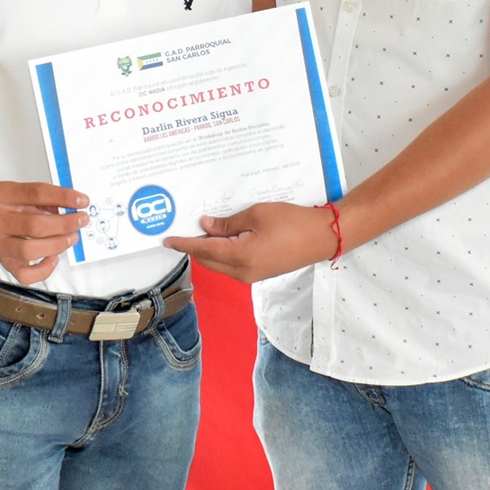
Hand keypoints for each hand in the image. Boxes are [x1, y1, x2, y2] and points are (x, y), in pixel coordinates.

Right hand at [0, 181, 88, 285]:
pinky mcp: (3, 261)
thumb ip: (43, 198)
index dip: (63, 197)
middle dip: (64, 224)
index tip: (82, 201)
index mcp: (2, 196)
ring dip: (57, 245)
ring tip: (72, 237)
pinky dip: (43, 270)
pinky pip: (24, 275)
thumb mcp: (18, 190)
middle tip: (82, 220)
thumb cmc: (2, 203)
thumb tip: (71, 208)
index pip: (37, 194)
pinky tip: (54, 258)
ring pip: (29, 250)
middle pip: (34, 225)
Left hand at [165, 201, 335, 283]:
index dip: (183, 244)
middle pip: (209, 260)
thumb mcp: (255, 215)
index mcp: (239, 257)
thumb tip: (206, 227)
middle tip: (185, 229)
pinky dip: (224, 252)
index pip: (203, 250)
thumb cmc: (292, 222)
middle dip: (195, 246)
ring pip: (220, 263)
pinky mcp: (259, 272)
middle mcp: (242, 271)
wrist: (322, 237)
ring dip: (210, 249)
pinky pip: (233, 264)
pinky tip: (224, 236)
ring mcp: (251, 275)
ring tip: (206, 229)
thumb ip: (227, 224)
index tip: (167, 240)